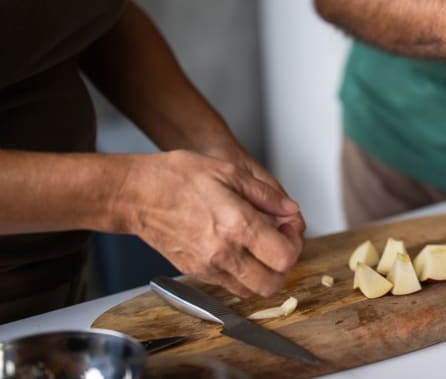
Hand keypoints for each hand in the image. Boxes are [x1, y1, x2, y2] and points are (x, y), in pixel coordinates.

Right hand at [119, 150, 304, 297]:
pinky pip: (230, 285)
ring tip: (259, 245)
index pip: (285, 257)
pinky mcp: (195, 272)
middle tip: (278, 240)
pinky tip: (239, 248)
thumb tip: (289, 210)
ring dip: (264, 272)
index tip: (288, 227)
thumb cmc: (176, 177)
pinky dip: (243, 274)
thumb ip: (266, 195)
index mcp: (237, 225)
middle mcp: (224, 253)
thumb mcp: (230, 172)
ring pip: (252, 290)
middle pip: (273, 283)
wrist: (134, 194)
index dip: (294, 243)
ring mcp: (208, 267)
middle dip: (283, 264)